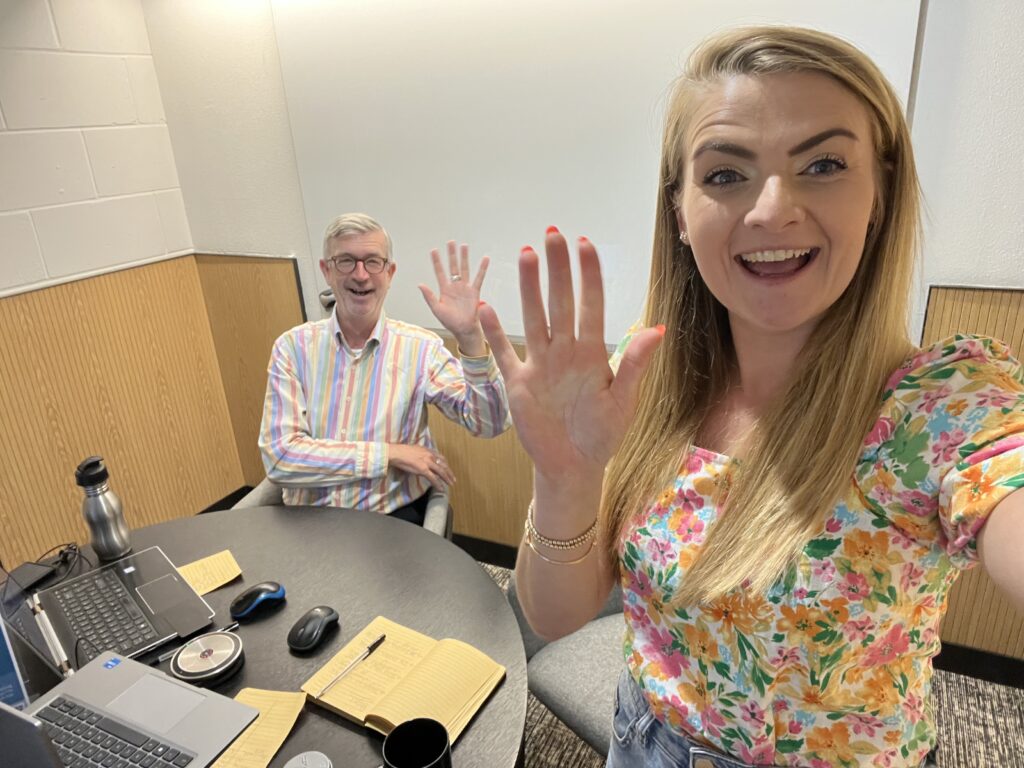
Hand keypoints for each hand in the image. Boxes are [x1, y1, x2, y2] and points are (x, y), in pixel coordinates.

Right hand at [387, 444, 455, 489]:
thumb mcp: (416, 449)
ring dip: (447, 479)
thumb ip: (422, 453)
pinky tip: (441, 488)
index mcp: (428, 451)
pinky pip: (433, 478)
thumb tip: (423, 458)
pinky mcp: (423, 469)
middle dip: (449, 473)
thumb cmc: (402, 451)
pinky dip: (438, 484)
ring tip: (450, 484)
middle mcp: (430, 456)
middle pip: (444, 465)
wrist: (397, 453)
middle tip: (453, 479)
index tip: (448, 469)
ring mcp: (427, 463)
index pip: (441, 458)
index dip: (446, 464)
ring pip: (441, 472)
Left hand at [419, 241, 488, 354]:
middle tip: (451, 242)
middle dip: (451, 254)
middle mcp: (455, 286)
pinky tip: (485, 259)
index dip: (437, 261)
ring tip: (464, 246)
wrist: (464, 330)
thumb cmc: (450, 322)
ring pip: (464, 269)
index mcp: (444, 290)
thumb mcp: (436, 309)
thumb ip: (429, 296)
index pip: (440, 272)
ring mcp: (465, 288)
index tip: (434, 250)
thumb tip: (420, 284)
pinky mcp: (475, 292)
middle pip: (453, 266)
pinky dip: (482, 268)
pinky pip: (479, 278)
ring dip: (464, 257)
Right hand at [478, 229, 663, 481]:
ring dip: (528, 287)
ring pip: (533, 317)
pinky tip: (486, 309)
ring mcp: (539, 364)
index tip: (585, 245)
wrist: (573, 467)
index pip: (591, 305)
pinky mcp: (518, 383)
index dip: (588, 275)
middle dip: (557, 268)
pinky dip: (495, 333)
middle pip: (559, 302)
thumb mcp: (623, 402)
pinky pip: (503, 353)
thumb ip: (635, 365)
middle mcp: (564, 352)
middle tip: (552, 234)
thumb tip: (658, 329)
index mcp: (592, 354)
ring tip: (524, 254)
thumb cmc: (602, 435)